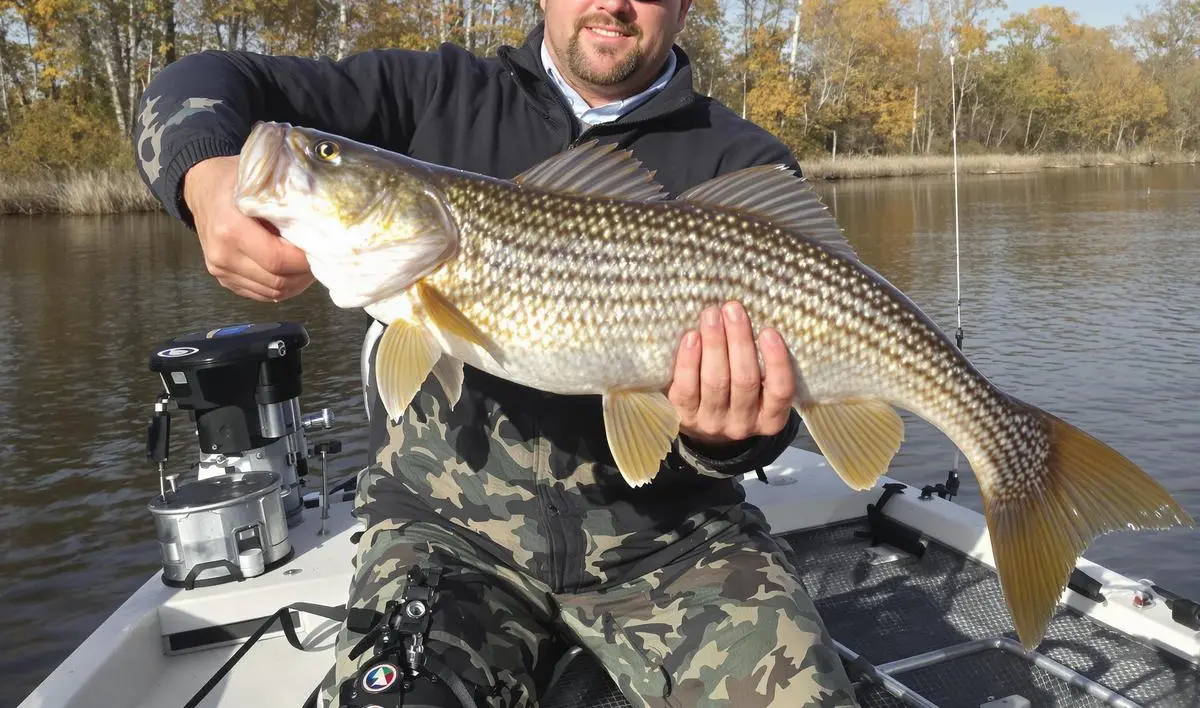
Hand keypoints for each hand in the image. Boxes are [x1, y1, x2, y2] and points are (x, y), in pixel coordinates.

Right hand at [183, 155, 313, 301]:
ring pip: (272, 293)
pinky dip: (282, 288)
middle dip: (305, 274)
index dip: (305, 260)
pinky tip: (292, 272)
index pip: (278, 260)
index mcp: (231, 229)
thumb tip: (321, 225)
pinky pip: (261, 294)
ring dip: (296, 283)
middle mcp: (222, 255)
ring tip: (308, 264)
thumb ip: (287, 204)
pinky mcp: (224, 279)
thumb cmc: (234, 180)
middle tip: (321, 258)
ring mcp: (220, 270)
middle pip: (277, 281)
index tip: (323, 249)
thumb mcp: (260, 182)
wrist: (202, 188)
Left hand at [667, 301, 795, 447]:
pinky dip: (689, 361)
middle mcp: (743, 425)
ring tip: (711, 315)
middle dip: (739, 341)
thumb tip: (751, 317)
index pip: (780, 392)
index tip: (769, 331)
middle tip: (733, 309)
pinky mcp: (684, 418)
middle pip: (744, 381)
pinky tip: (691, 337)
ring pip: (715, 382)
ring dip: (714, 344)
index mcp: (770, 419)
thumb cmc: (737, 391)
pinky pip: (686, 389)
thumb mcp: (759, 388)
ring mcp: (712, 423)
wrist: (703, 425)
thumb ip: (761, 362)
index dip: (776, 362)